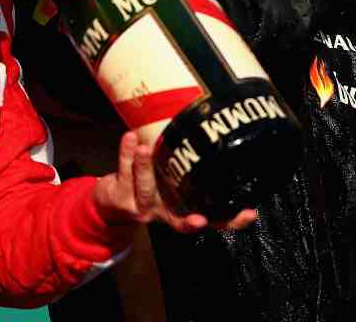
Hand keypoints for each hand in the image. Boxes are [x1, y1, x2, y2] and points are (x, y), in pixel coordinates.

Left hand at [92, 132, 257, 232]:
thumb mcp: (172, 185)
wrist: (108, 204)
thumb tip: (221, 135)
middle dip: (188, 221)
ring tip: (146, 148)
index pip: (213, 221)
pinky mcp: (118, 194)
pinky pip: (123, 171)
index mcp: (180, 211)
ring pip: (144, 189)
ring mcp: (139, 205)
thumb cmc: (149, 187)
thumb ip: (191, 171)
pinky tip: (130, 137)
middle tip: (199, 219)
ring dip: (145, 168)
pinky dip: (125, 153)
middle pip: (176, 219)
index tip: (247, 214)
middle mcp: (162, 213)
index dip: (230, 221)